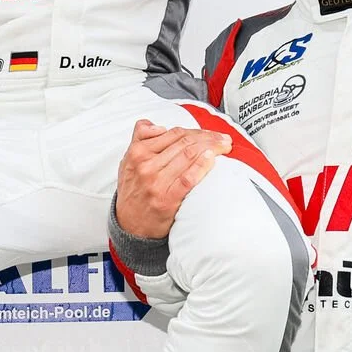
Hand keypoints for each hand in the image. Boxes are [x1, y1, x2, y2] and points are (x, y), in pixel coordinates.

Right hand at [115, 120, 230, 239]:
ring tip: (224, 146)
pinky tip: (212, 159)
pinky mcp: (167, 199)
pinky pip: (188, 178)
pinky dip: (202, 165)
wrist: (129, 225)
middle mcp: (146, 165)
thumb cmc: (133, 192)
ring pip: (188, 155)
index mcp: (138, 152)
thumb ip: (140, 139)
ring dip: (211, 147)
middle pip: (184, 142)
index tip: (209, 133)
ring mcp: (157, 182)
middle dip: (208, 137)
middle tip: (223, 138)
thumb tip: (160, 126)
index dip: (196, 130)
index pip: (173, 133)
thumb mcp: (127, 161)